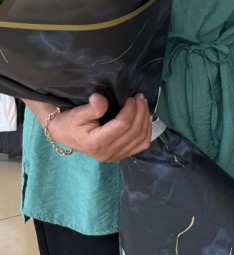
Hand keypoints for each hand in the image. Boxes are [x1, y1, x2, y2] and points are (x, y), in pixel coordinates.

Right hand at [28, 93, 152, 161]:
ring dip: (146, 120)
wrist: (65, 135)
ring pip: (141, 139)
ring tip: (143, 105)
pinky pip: (142, 145)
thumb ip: (91, 108)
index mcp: (96, 143)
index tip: (131, 97)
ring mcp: (116, 156)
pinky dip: (147, 131)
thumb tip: (100, 99)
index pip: (122, 125)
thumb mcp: (76, 113)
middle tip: (140, 97)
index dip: (130, 109)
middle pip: (135, 131)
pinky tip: (145, 119)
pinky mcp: (121, 155)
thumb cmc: (69, 123)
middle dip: (141, 111)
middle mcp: (108, 153)